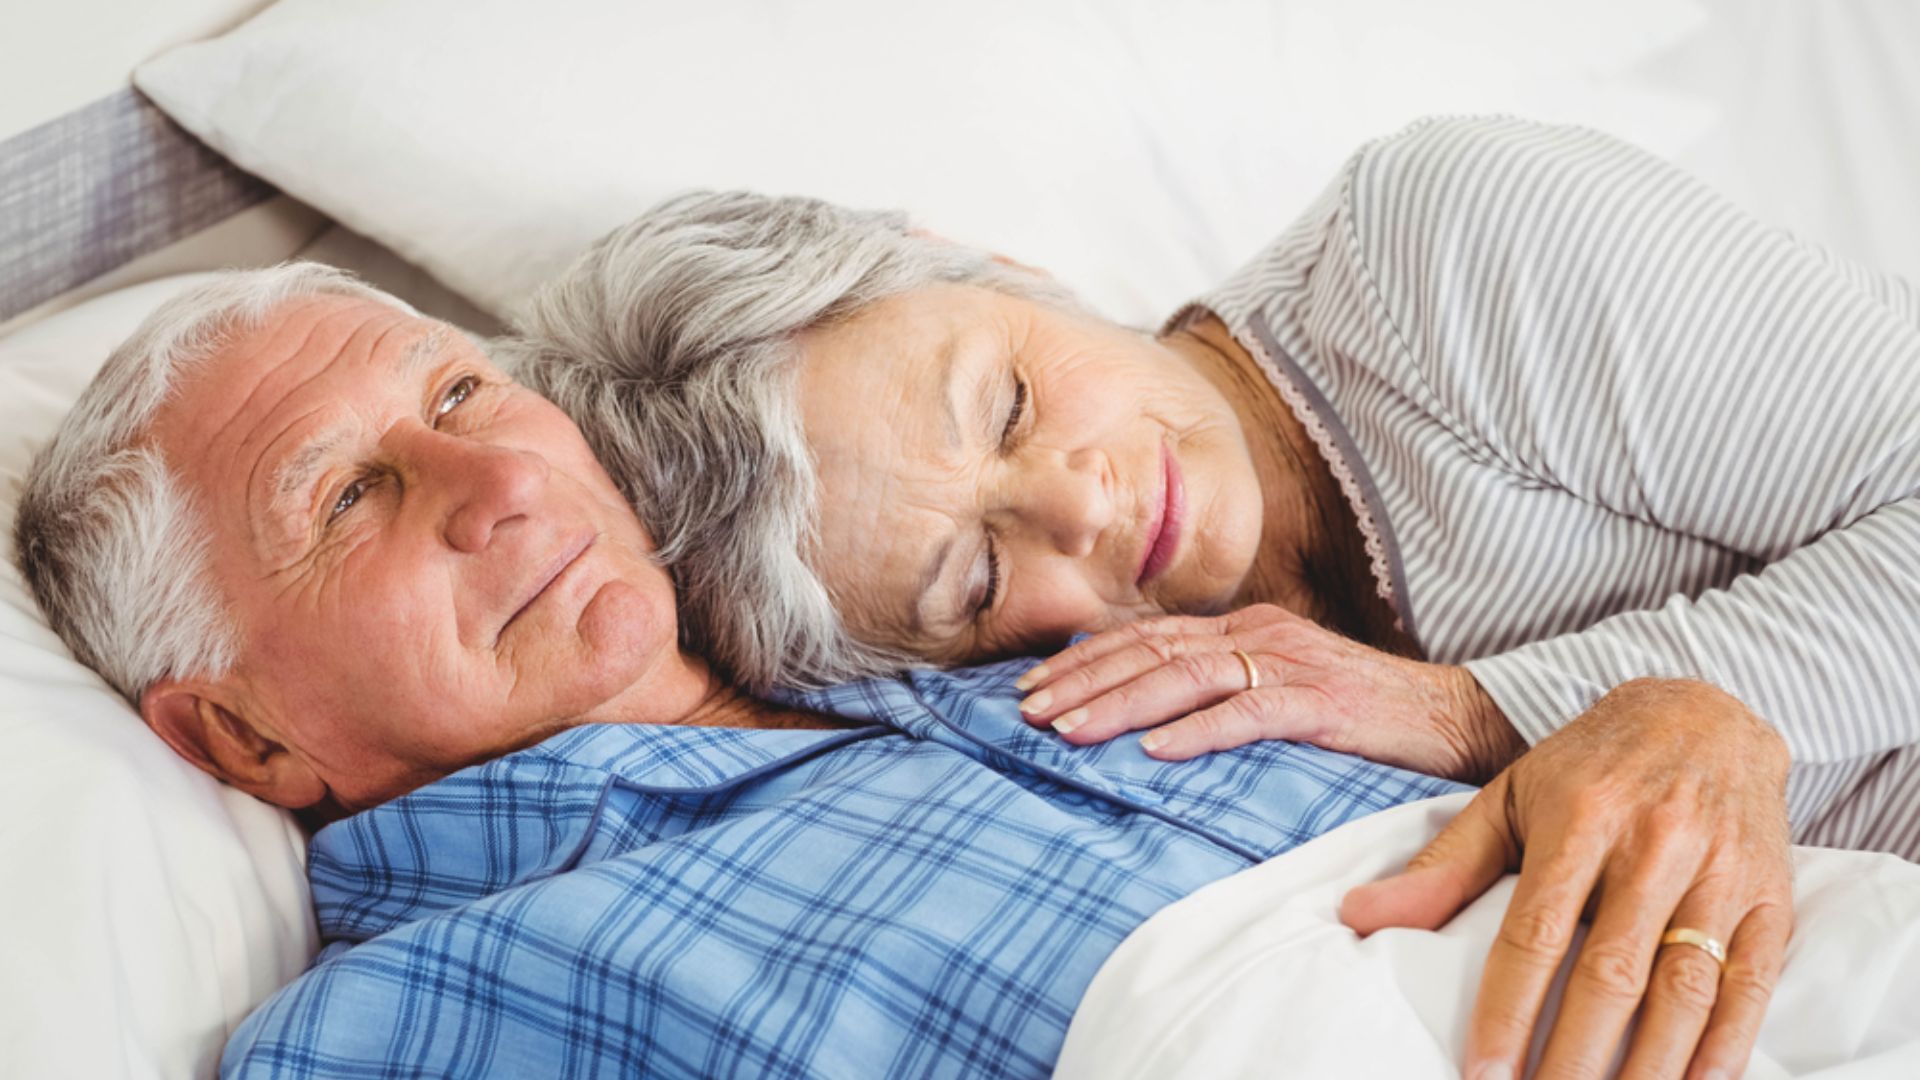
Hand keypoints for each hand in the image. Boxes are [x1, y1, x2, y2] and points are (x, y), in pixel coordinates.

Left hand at [1013, 604, 1524, 780]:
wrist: (1454, 717)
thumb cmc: (1361, 713)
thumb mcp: (1279, 689)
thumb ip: (1221, 692)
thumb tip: (1149, 720)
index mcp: (1244, 628)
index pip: (1146, 635)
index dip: (1083, 658)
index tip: (1030, 684)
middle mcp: (1259, 635)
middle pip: (1151, 650)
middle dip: (1082, 681)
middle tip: (1026, 711)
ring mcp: (1290, 664)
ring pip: (1187, 676)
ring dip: (1122, 704)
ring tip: (1070, 732)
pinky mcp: (1322, 701)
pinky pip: (1251, 713)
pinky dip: (1200, 732)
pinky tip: (1158, 753)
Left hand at [1340, 678, 1793, 1079]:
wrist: (1706, 712)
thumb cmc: (1589, 767)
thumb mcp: (1507, 798)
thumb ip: (1442, 866)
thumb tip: (1357, 917)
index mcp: (1581, 819)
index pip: (1536, 934)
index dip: (1508, 1011)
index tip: (1483, 1074)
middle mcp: (1655, 846)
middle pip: (1612, 976)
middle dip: (1574, 1058)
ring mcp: (1721, 873)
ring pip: (1685, 991)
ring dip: (1648, 1068)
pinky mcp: (1771, 898)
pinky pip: (1751, 985)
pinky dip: (1724, 1049)